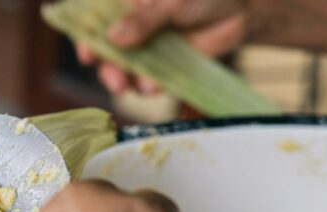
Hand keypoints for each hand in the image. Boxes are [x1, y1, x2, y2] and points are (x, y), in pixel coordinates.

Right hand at [77, 0, 247, 93]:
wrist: (240, 9)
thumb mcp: (172, 0)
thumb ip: (144, 19)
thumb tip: (113, 36)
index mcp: (124, 4)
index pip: (94, 20)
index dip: (86, 38)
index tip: (88, 54)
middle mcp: (128, 28)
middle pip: (105, 51)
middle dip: (108, 69)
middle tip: (116, 82)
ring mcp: (143, 49)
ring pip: (123, 70)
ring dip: (126, 82)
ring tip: (140, 87)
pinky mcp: (159, 68)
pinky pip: (146, 82)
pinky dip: (148, 86)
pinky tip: (155, 85)